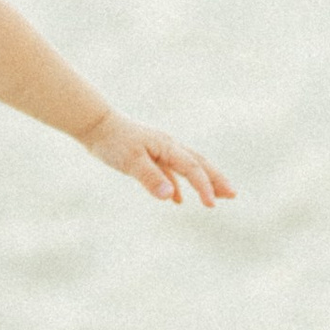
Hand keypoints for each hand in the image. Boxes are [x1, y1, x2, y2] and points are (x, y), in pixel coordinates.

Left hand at [80, 111, 236, 208]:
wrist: (96, 125)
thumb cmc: (113, 142)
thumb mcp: (130, 161)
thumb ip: (150, 178)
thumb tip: (169, 197)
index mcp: (168, 147)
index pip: (192, 168)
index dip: (204, 186)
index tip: (211, 204)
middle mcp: (169, 147)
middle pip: (199, 164)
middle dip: (216, 180)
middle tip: (233, 195)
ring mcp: (160, 151)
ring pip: (188, 167)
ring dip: (203, 181)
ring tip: (216, 197)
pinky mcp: (150, 156)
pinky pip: (170, 172)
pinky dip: (178, 185)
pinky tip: (177, 200)